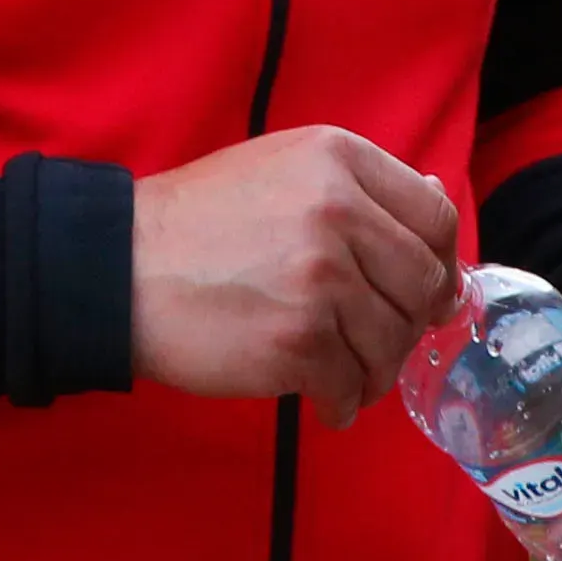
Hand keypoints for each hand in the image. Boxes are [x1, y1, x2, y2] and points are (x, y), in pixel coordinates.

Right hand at [130, 127, 460, 424]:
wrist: (121, 267)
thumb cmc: (200, 223)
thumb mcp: (284, 169)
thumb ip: (360, 187)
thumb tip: (438, 195)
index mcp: (339, 159)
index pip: (435, 217)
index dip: (440, 263)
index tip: (426, 292)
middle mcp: (339, 211)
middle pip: (422, 284)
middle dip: (409, 323)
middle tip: (380, 341)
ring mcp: (321, 278)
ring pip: (392, 342)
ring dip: (375, 370)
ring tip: (343, 373)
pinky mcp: (299, 340)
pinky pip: (351, 385)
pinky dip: (342, 401)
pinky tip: (322, 398)